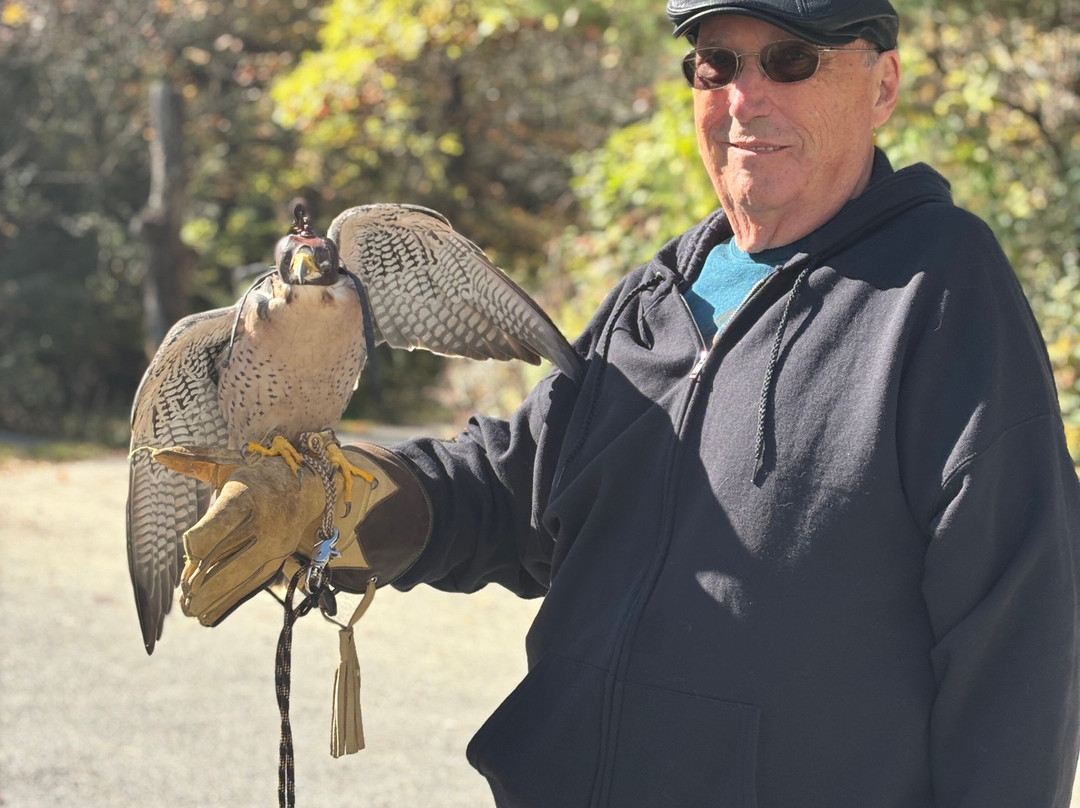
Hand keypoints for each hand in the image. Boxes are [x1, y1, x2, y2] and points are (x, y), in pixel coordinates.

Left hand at [152, 436, 428, 626]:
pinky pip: (252, 586)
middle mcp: (265, 522)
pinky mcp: (279, 560)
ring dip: (213, 598)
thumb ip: (193, 460)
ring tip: (189, 610)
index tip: (190, 550)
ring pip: (242, 579)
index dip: (198, 543)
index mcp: (249, 493)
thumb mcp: (228, 463)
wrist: (308, 485)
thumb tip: (156, 455)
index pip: (220, 524)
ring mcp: (276, 544)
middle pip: (230, 561)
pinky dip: (229, 603)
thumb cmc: (258, 473)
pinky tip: (207, 616)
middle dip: (203, 584)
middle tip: (182, 596)